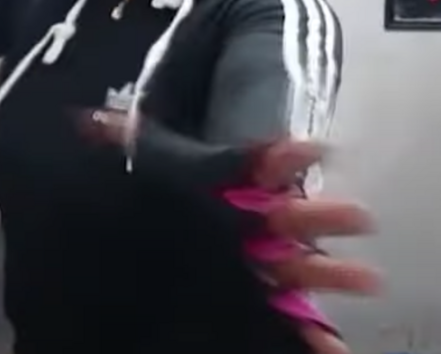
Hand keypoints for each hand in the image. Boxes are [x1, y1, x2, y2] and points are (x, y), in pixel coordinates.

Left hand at [90, 114, 379, 353]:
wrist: (115, 256)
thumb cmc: (129, 204)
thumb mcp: (126, 170)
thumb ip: (117, 146)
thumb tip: (87, 120)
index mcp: (216, 188)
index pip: (254, 166)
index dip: (281, 157)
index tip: (312, 149)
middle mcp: (240, 225)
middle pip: (286, 217)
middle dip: (320, 214)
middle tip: (357, 215)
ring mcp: (249, 264)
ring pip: (295, 266)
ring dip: (329, 271)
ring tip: (364, 277)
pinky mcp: (249, 299)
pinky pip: (283, 314)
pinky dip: (309, 329)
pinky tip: (327, 341)